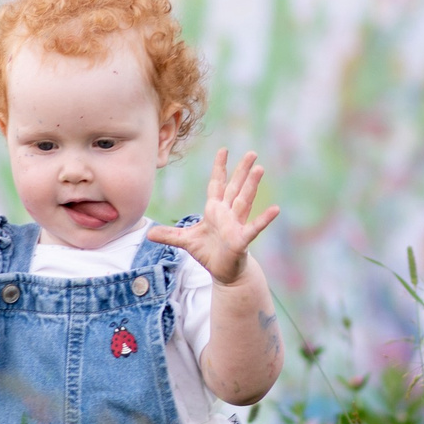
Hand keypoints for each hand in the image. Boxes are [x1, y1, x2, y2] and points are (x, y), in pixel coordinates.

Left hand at [147, 148, 280, 285]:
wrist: (223, 273)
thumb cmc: (208, 253)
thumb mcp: (185, 242)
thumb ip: (169, 235)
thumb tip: (148, 233)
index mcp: (215, 210)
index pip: (217, 184)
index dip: (220, 168)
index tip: (224, 150)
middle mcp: (227, 214)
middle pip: (235, 187)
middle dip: (242, 170)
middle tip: (252, 153)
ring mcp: (236, 225)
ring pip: (245, 201)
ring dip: (252, 185)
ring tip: (260, 169)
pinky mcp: (242, 239)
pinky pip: (253, 227)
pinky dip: (264, 219)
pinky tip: (275, 210)